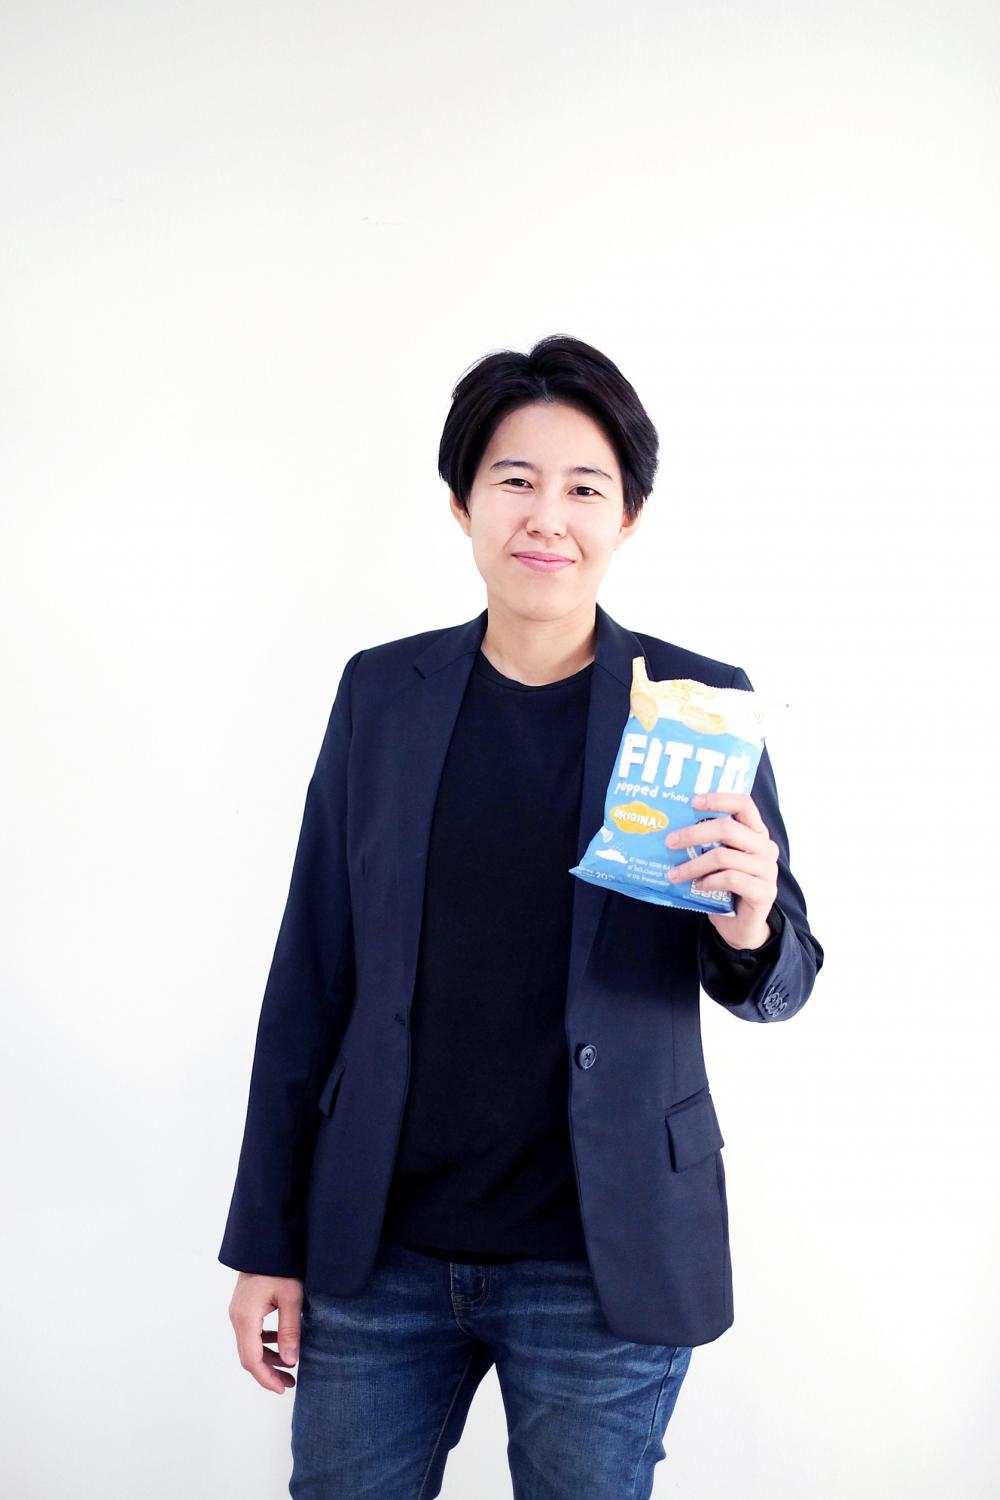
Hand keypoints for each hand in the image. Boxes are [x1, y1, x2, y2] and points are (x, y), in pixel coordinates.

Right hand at [228, 1272, 303, 1393]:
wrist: (267, 1241)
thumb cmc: (280, 1265)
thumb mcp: (291, 1297)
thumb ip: (290, 1330)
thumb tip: (290, 1362)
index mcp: (245, 1317)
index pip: (252, 1359)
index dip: (266, 1378)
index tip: (283, 1388)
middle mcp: (237, 1317)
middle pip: (248, 1356)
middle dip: (268, 1373)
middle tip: (289, 1383)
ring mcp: (238, 1312)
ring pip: (249, 1345)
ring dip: (267, 1359)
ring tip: (289, 1368)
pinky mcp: (243, 1307)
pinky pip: (251, 1333)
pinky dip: (265, 1343)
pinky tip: (281, 1342)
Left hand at [665, 791, 779, 948]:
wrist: (741, 925)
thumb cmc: (726, 887)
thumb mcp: (718, 860)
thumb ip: (708, 843)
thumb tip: (670, 828)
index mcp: (756, 833)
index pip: (744, 804)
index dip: (719, 798)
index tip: (692, 800)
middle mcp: (766, 847)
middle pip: (728, 828)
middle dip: (693, 834)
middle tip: (669, 842)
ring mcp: (768, 870)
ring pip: (723, 856)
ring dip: (693, 864)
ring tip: (674, 873)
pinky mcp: (764, 892)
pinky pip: (730, 879)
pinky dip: (708, 881)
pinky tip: (697, 886)